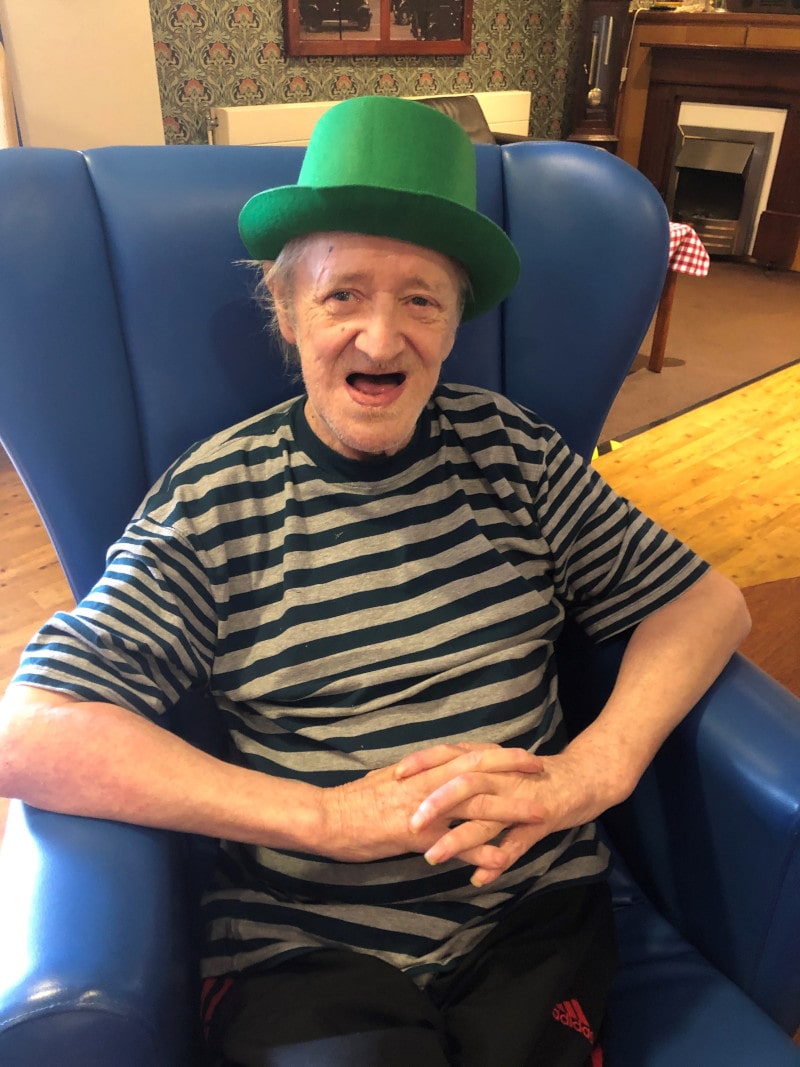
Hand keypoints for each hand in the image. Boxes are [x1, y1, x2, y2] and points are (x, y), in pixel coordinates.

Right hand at [320, 743, 541, 863]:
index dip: (496, 752)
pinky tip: (504, 859)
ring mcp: (424, 807)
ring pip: (475, 803)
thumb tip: (432, 773)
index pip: (466, 753)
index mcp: (422, 768)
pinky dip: (481, 851)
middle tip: (540, 767)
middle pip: (479, 768)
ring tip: (538, 813)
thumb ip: (415, 776)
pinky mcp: (417, 834)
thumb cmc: (354, 800)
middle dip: (512, 766)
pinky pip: (456, 844)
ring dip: (510, 808)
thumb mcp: (388, 779)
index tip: (520, 753)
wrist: (327, 816)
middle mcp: (428, 781)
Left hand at [404, 746, 611, 885]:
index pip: (450, 755)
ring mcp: (521, 797)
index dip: (423, 763)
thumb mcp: (497, 768)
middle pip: (464, 783)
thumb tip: (428, 784)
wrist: (584, 777)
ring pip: (487, 816)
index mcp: (488, 760)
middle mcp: (502, 775)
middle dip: (436, 802)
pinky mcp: (541, 818)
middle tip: (409, 823)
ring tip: (433, 857)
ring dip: (459, 838)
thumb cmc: (533, 776)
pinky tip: (480, 878)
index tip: (395, 776)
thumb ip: (467, 773)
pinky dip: (499, 860)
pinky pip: (518, 843)